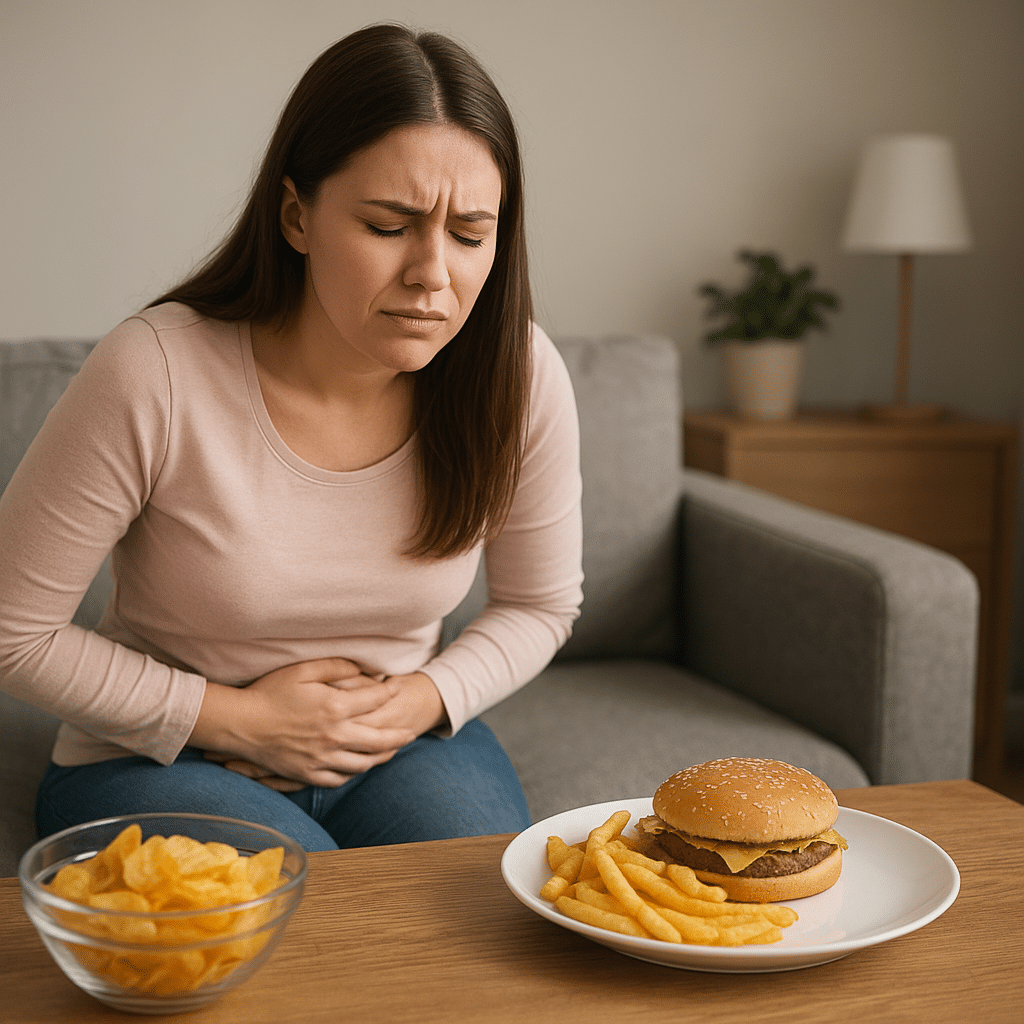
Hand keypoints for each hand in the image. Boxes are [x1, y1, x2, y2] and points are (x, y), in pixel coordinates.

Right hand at [192, 658, 416, 788]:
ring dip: (381, 757)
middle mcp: (334, 736)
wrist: (239, 724)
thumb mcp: (303, 669)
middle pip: (378, 739)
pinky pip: (339, 778)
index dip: (390, 692)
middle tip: (411, 732)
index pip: (375, 700)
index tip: (398, 687)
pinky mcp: (307, 773)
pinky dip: (354, 772)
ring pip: (362, 763)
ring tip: (391, 751)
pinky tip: (359, 766)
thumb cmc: (270, 692)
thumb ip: (336, 666)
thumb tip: (362, 668)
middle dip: (398, 735)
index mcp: (335, 707)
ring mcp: (321, 758)